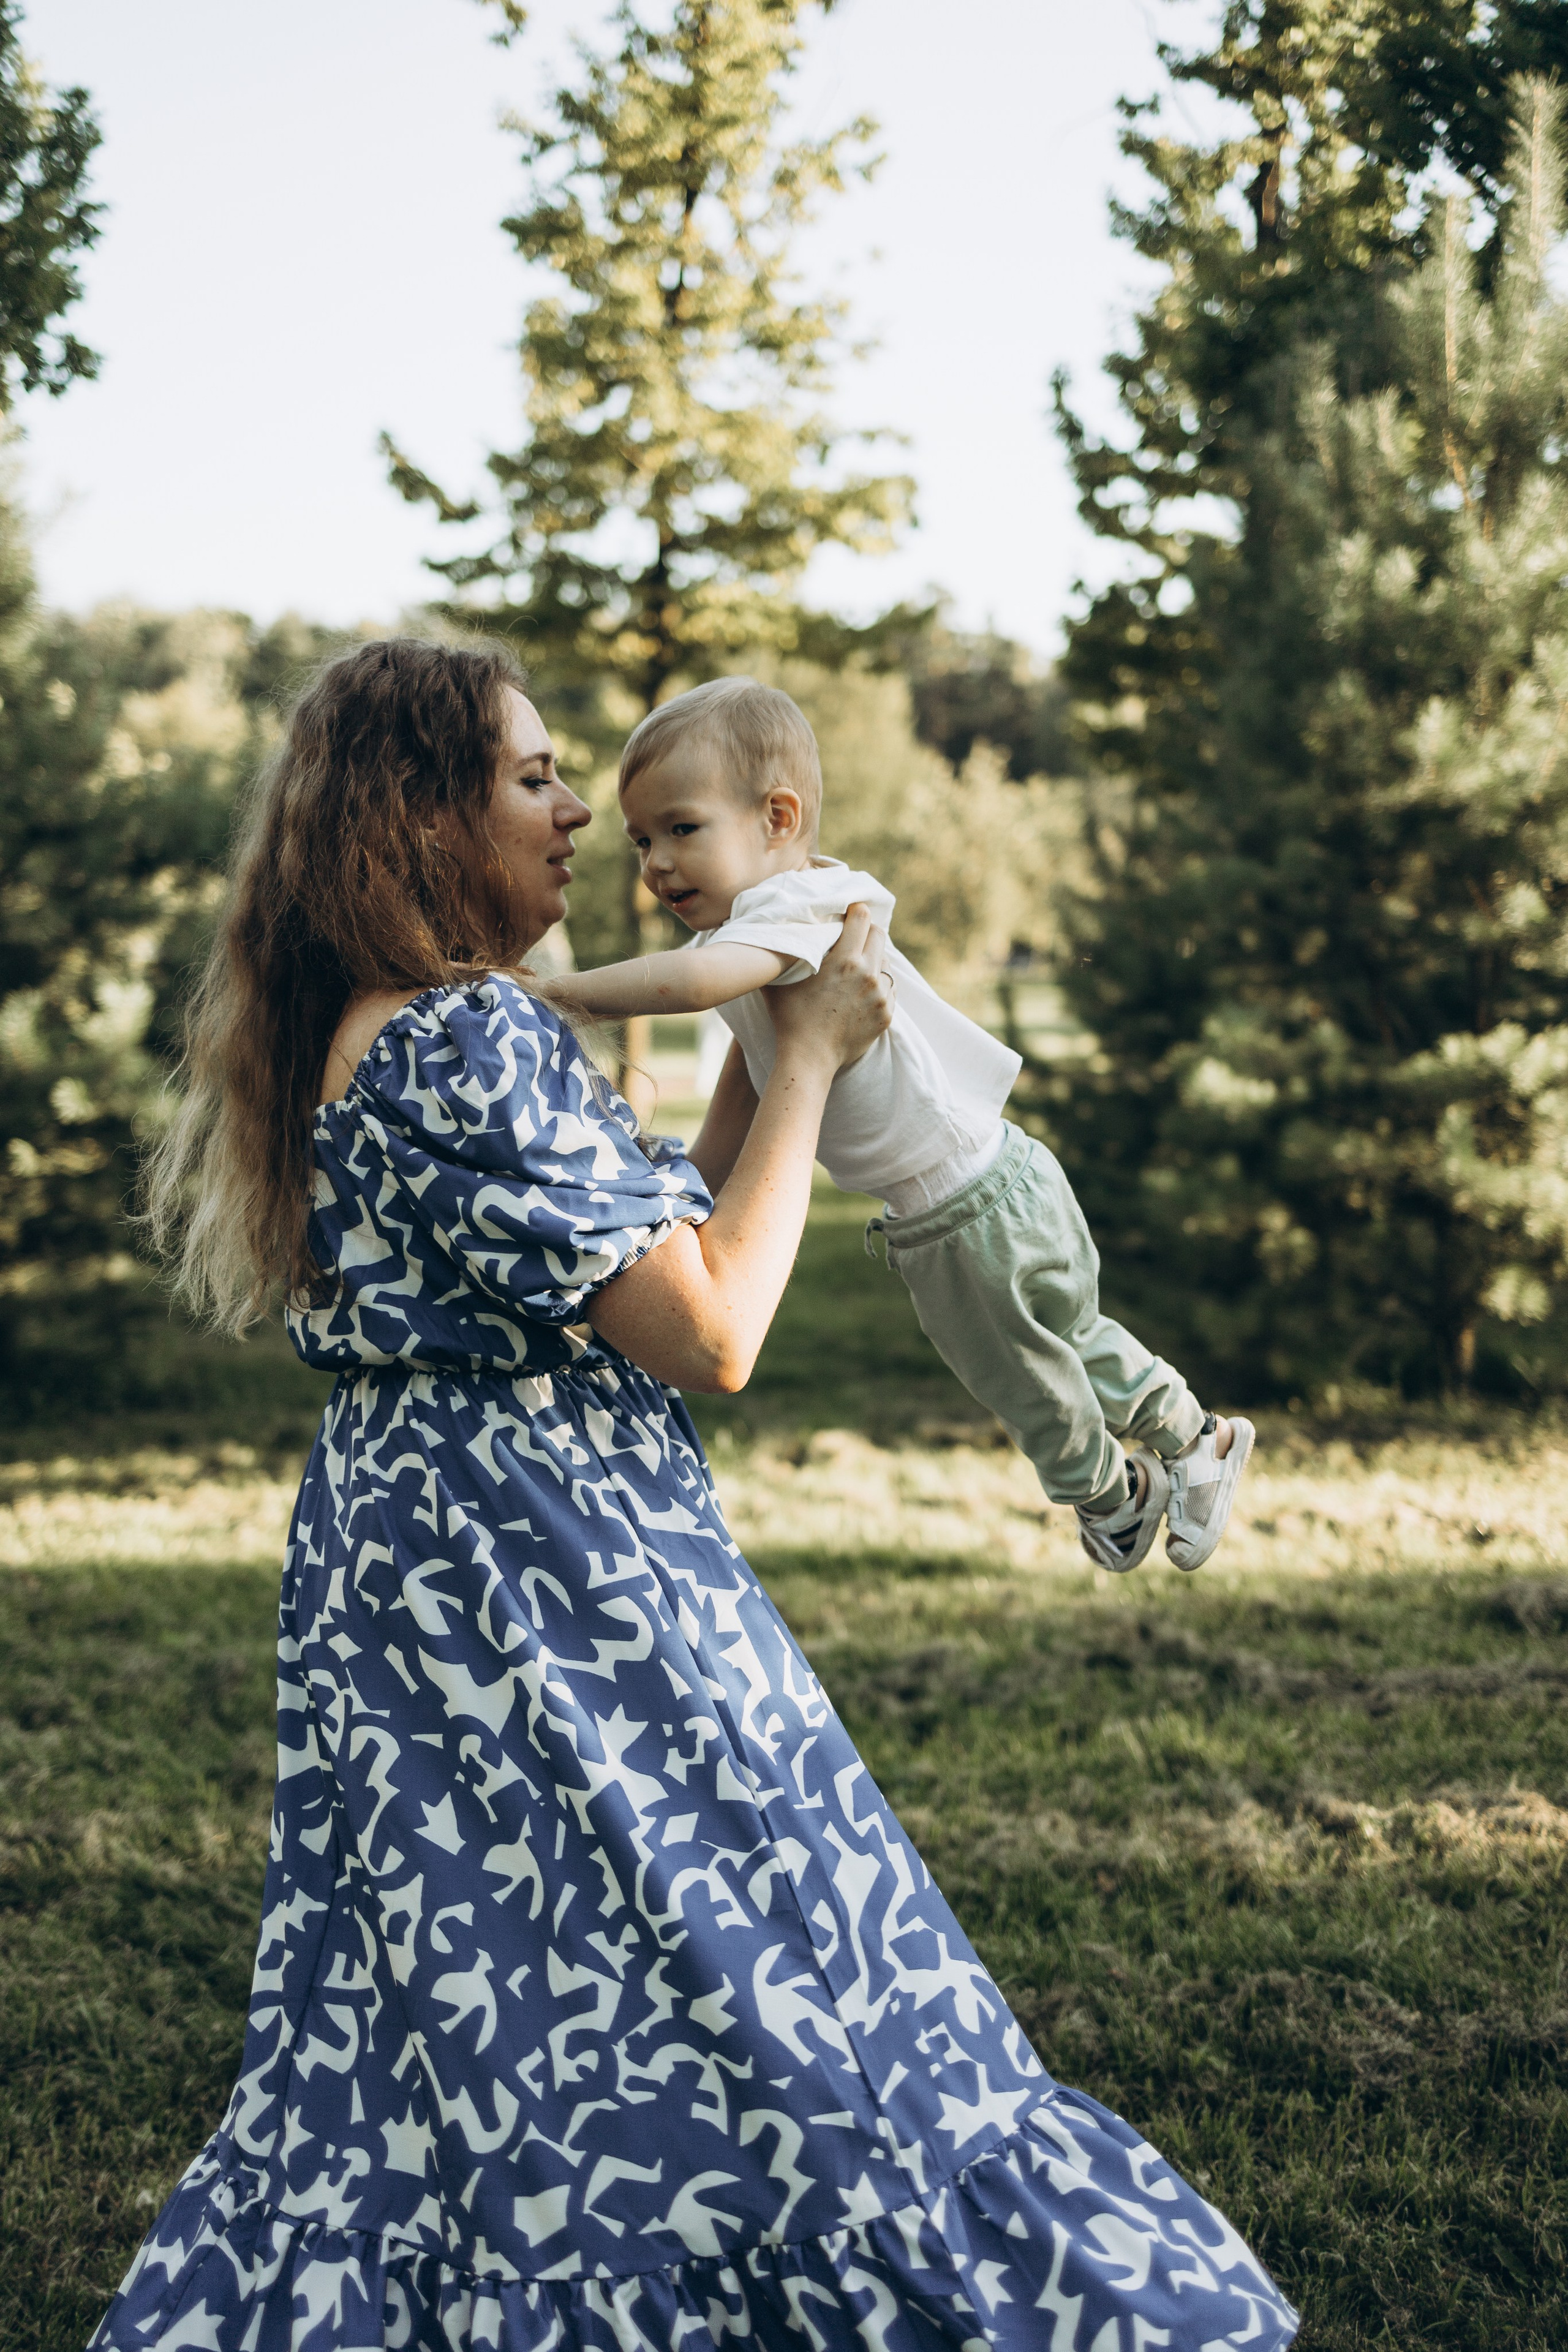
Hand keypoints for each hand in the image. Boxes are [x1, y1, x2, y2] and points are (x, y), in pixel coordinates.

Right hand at [763, 903, 893, 1072]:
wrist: (809, 1058)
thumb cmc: (790, 1018)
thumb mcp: (780, 981)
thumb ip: (783, 953)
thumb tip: (774, 933)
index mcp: (844, 960)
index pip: (862, 918)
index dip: (856, 911)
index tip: (851, 912)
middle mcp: (867, 974)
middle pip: (880, 936)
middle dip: (868, 932)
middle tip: (856, 936)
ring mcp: (880, 996)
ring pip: (886, 964)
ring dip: (874, 960)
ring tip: (858, 967)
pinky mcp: (887, 1014)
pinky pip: (890, 989)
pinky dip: (879, 985)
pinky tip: (864, 990)